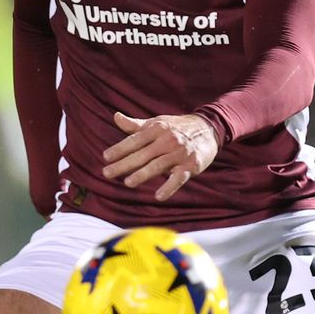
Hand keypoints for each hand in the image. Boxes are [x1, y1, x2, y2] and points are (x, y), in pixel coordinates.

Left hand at [102, 111, 218, 201]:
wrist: (209, 128)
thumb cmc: (177, 127)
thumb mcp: (157, 123)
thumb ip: (136, 125)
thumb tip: (115, 116)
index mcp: (157, 128)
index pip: (135, 140)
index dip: (120, 148)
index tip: (105, 157)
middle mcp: (167, 140)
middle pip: (142, 154)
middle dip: (124, 164)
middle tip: (107, 173)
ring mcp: (179, 153)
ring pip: (158, 165)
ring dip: (142, 174)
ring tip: (128, 183)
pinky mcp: (191, 165)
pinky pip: (179, 178)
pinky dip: (169, 187)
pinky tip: (158, 196)